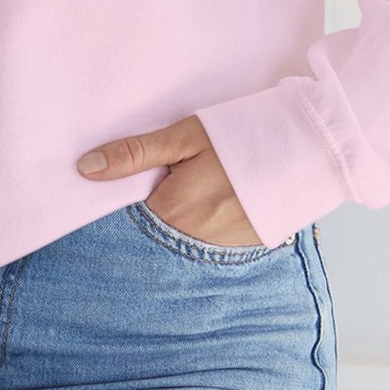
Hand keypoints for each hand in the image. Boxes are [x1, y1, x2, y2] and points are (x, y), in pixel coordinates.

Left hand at [76, 113, 264, 246]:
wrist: (305, 152)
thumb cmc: (240, 138)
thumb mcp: (184, 137)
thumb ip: (135, 154)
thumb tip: (85, 168)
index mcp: (171, 212)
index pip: (124, 223)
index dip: (116, 208)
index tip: (109, 194)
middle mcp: (190, 242)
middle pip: (150, 237)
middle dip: (142, 222)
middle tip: (157, 193)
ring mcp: (217, 252)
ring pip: (176, 245)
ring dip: (172, 229)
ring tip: (186, 200)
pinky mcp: (240, 252)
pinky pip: (204, 249)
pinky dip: (197, 235)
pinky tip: (206, 212)